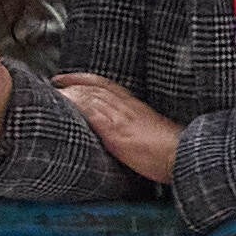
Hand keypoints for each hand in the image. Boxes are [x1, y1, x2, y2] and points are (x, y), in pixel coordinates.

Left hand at [55, 72, 181, 186]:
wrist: (183, 156)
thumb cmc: (173, 152)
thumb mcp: (156, 134)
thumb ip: (140, 130)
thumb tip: (129, 136)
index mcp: (137, 108)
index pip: (108, 86)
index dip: (87, 79)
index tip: (69, 79)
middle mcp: (127, 108)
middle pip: (96, 87)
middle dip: (73, 82)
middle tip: (55, 81)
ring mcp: (121, 118)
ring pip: (91, 95)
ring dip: (70, 92)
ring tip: (52, 93)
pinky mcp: (115, 130)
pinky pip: (91, 111)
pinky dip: (76, 104)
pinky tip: (63, 103)